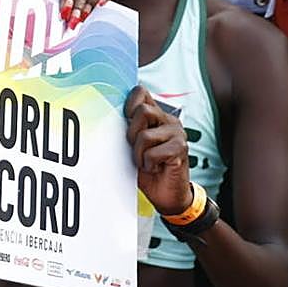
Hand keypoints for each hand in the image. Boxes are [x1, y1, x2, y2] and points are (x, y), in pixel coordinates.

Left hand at [125, 86, 191, 215]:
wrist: (164, 194)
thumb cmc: (146, 168)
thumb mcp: (132, 144)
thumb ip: (126, 127)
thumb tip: (106, 111)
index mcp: (156, 115)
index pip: (140, 92)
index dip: (128, 104)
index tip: (126, 121)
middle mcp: (168, 120)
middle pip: (143, 111)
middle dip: (132, 133)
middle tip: (135, 149)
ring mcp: (177, 134)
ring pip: (146, 135)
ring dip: (139, 153)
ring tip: (145, 161)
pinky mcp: (181, 149)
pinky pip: (154, 152)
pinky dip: (148, 163)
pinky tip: (155, 167)